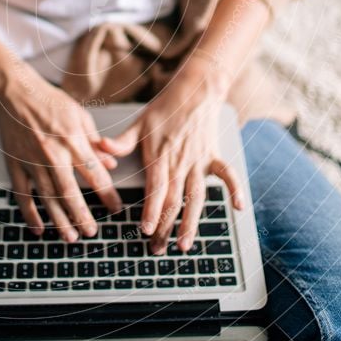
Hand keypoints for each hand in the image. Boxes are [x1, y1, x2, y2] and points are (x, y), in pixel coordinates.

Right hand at [0, 63, 122, 240]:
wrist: (14, 93)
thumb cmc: (49, 101)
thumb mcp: (80, 116)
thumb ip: (95, 142)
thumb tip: (111, 164)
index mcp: (72, 140)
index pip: (94, 174)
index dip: (107, 194)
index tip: (115, 208)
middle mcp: (52, 154)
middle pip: (70, 192)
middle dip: (82, 216)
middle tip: (92, 232)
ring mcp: (31, 161)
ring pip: (47, 198)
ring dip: (59, 220)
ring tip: (70, 238)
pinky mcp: (15, 165)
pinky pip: (22, 195)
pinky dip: (29, 214)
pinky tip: (39, 228)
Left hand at [97, 60, 243, 253]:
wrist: (194, 91)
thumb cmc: (164, 108)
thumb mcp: (139, 122)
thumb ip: (122, 140)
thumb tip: (101, 147)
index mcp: (160, 157)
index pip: (156, 189)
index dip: (151, 210)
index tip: (146, 230)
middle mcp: (180, 163)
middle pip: (173, 200)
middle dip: (165, 227)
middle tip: (157, 249)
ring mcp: (199, 161)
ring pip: (196, 197)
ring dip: (192, 222)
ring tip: (185, 244)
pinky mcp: (213, 156)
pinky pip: (228, 175)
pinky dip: (235, 189)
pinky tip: (238, 208)